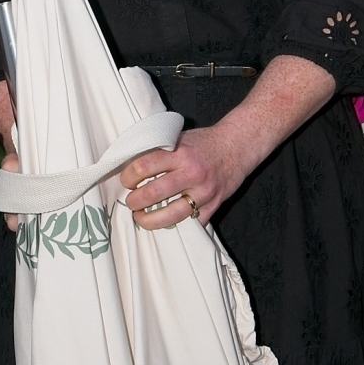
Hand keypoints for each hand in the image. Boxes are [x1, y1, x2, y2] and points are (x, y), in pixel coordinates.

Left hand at [120, 124, 250, 228]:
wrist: (237, 146)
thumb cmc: (204, 143)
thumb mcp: (180, 138)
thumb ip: (160, 151)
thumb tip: (130, 165)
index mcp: (179, 153)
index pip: (143, 166)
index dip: (128, 177)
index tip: (126, 182)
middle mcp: (191, 173)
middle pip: (153, 193)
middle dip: (135, 202)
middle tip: (131, 203)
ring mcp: (204, 192)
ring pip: (171, 215)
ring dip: (150, 220)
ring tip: (142, 218)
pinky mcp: (214, 205)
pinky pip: (192, 223)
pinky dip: (177, 226)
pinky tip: (167, 223)